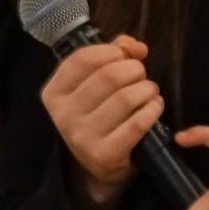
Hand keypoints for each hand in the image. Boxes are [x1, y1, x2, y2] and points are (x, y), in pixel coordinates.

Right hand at [40, 35, 159, 205]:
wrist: (100, 163)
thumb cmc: (99, 112)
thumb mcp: (95, 83)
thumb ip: (113, 54)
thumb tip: (135, 46)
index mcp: (54, 93)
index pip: (83, 58)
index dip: (112, 51)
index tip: (126, 55)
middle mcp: (63, 115)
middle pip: (109, 75)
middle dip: (135, 70)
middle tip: (141, 77)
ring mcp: (82, 136)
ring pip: (126, 97)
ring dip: (147, 90)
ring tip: (149, 93)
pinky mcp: (105, 154)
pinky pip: (138, 122)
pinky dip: (153, 109)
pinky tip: (154, 107)